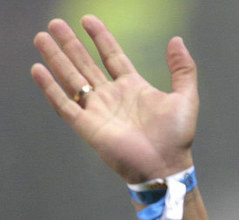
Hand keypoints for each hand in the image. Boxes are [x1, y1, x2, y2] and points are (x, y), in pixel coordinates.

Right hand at [31, 15, 198, 182]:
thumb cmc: (177, 137)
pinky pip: (64, 104)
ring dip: (56, 58)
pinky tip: (38, 70)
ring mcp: (98, 110)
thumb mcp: (186, 97)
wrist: (166, 166)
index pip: (112, 56)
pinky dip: (50, 88)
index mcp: (133, 88)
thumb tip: (177, 40)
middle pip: (86, 64)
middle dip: (71, 44)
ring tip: (42, 37)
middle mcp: (112, 96)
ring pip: (72, 78)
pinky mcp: (87, 126)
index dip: (101, 38)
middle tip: (55, 23)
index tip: (88, 19)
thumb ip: (183, 68)